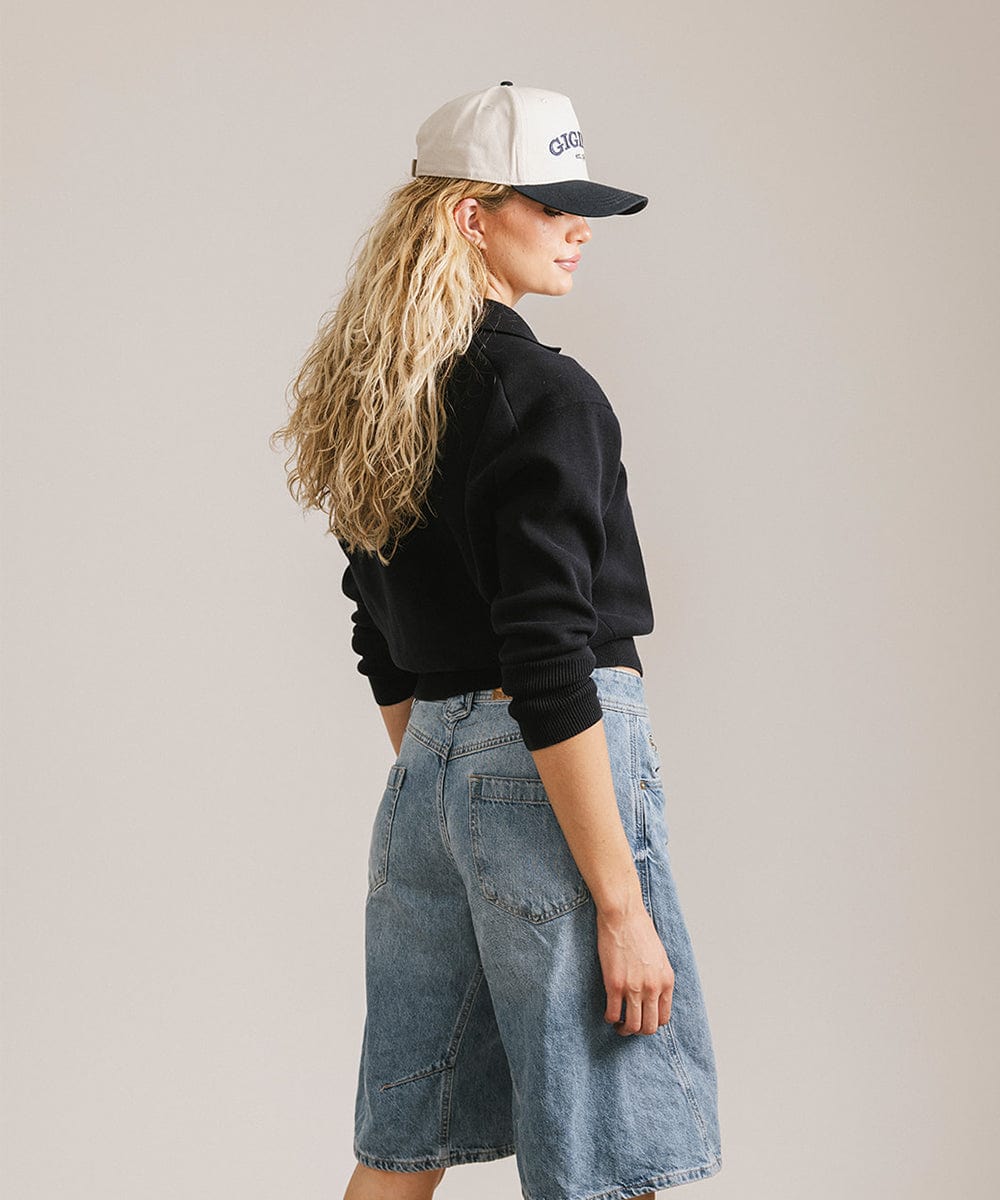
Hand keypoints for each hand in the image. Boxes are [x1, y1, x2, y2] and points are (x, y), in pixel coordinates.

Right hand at [596, 900, 674, 1035]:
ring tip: (618, 1024)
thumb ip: (659, 978)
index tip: (643, 1018)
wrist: (624, 915)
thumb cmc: (640, 930)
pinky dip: (610, 1018)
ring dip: (624, 1029)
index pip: (664, 1018)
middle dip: (638, 1031)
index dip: (652, 1023)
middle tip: (629, 1026)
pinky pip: (613, 1013)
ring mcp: (633, 988)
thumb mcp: (659, 957)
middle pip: (649, 1027)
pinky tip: (608, 1013)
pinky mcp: (614, 984)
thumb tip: (653, 995)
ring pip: (632, 1025)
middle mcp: (653, 988)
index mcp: (666, 981)